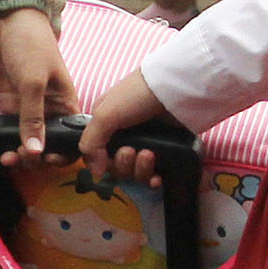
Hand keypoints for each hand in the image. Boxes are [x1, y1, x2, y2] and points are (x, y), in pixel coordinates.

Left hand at [0, 6, 78, 155]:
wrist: (4, 22)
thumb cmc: (30, 44)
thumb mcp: (34, 81)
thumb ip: (33, 117)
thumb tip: (36, 151)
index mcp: (66, 103)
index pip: (71, 136)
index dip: (64, 153)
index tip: (49, 161)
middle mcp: (50, 110)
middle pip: (49, 144)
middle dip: (38, 157)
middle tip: (23, 159)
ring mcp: (28, 109)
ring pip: (28, 142)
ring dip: (21, 154)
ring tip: (9, 158)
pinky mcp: (10, 106)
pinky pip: (11, 132)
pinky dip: (7, 143)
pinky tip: (1, 152)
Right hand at [74, 64, 170, 183]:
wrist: (177, 88)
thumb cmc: (138, 94)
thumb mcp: (105, 114)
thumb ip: (91, 143)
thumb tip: (94, 172)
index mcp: (107, 125)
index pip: (98, 155)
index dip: (102, 163)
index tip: (108, 158)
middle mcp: (126, 135)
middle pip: (118, 168)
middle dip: (123, 165)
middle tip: (132, 151)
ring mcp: (147, 143)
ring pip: (136, 173)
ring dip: (140, 170)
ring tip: (149, 155)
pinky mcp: (166, 151)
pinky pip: (156, 175)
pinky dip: (154, 180)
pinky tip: (157, 177)